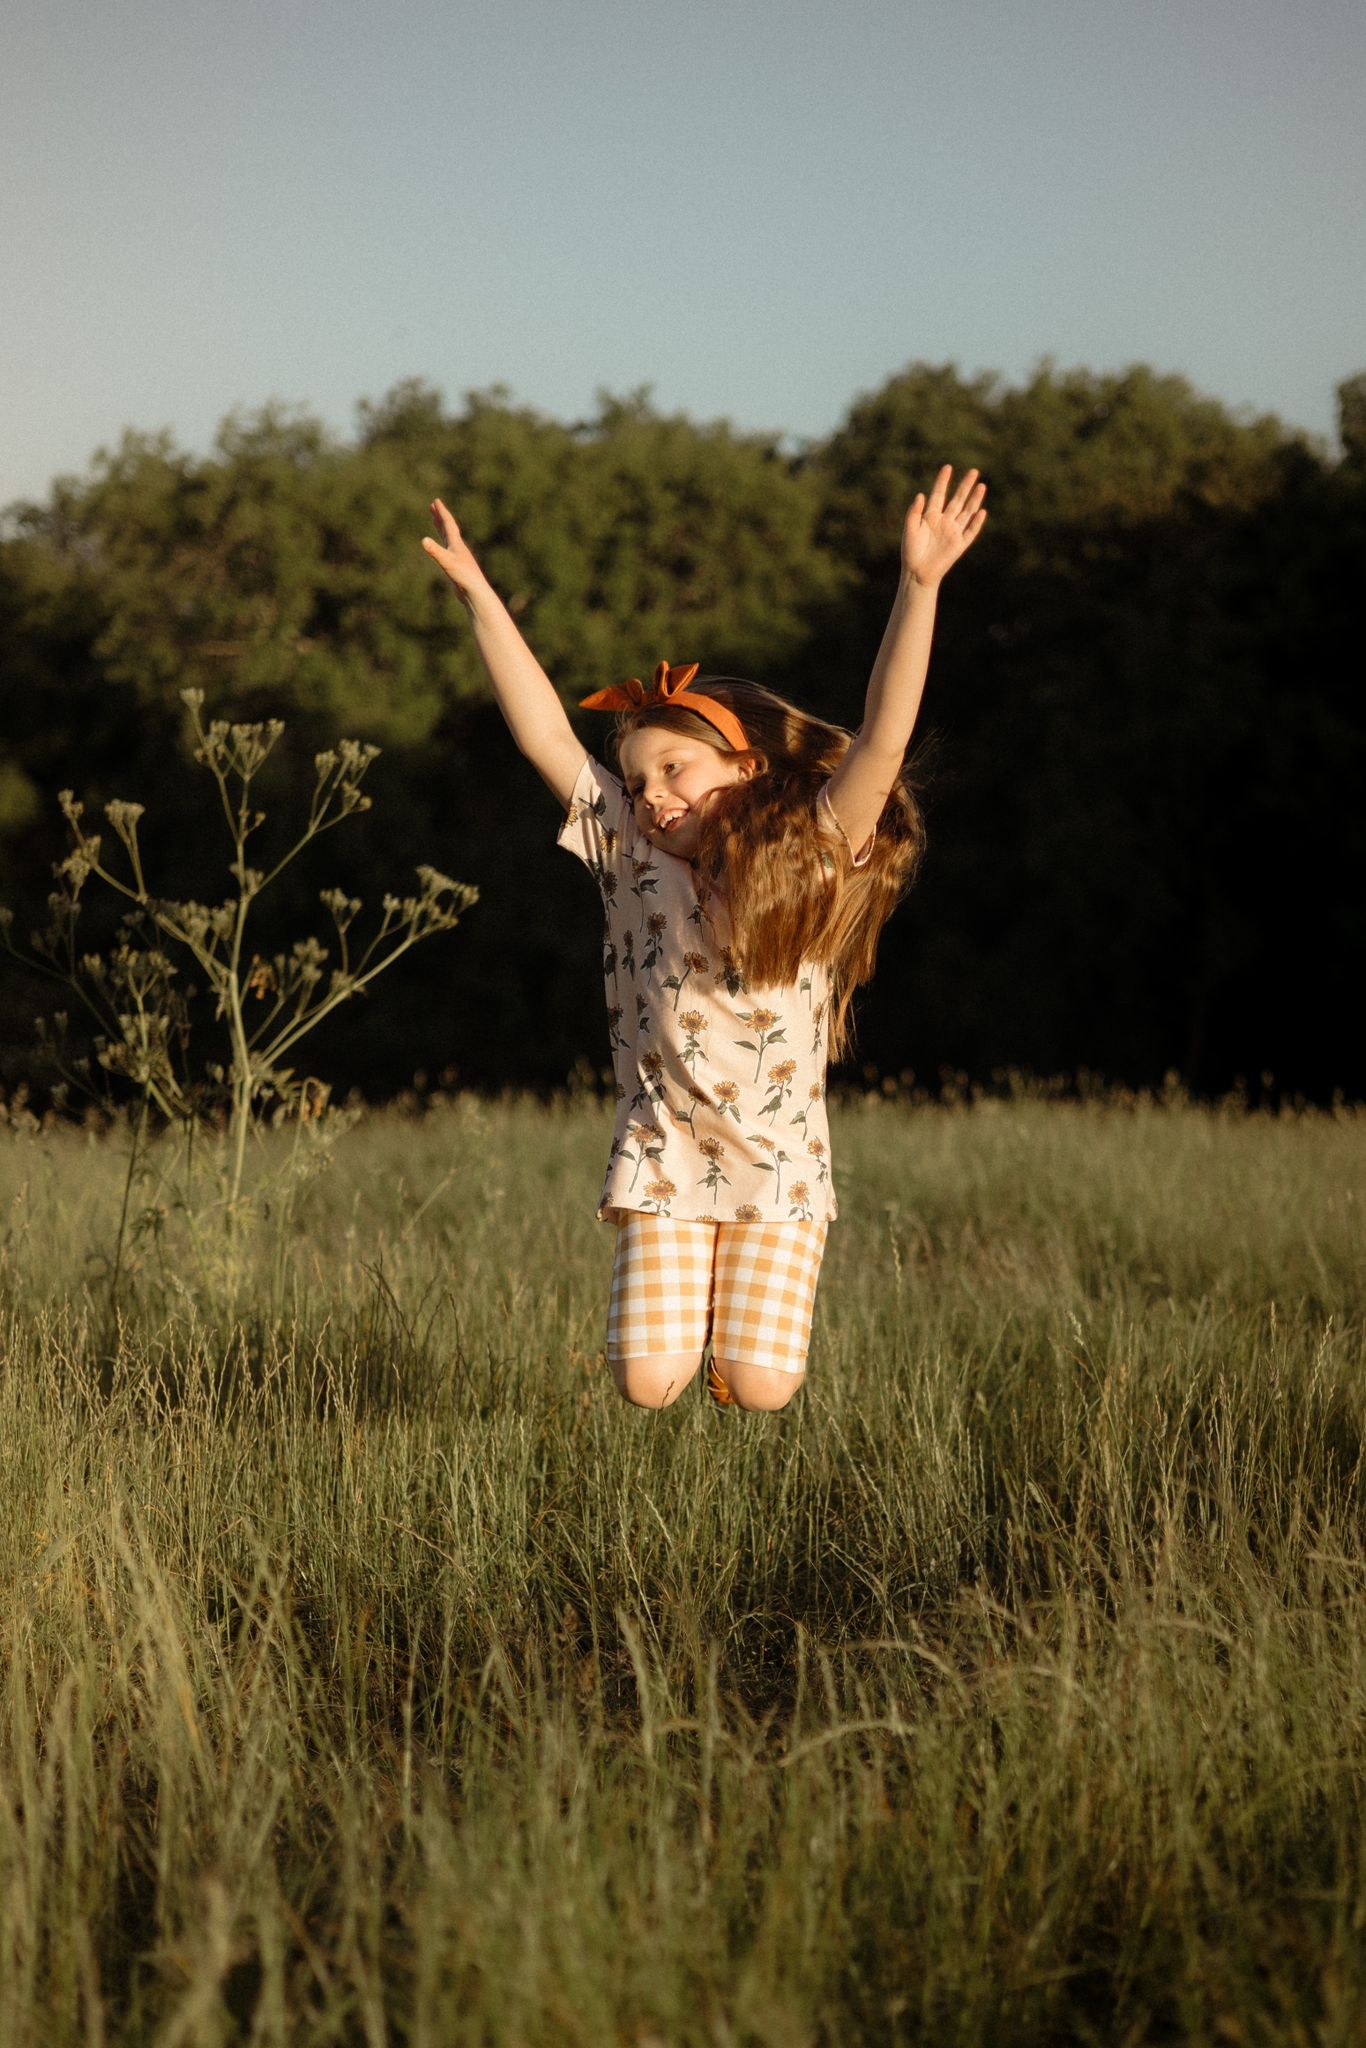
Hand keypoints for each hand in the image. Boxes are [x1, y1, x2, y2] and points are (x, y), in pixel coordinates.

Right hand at [422, 498, 488, 599]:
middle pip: (448, 528)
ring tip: (435, 521)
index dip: (441, 512)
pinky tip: (442, 545)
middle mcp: (458, 547)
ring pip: (448, 538)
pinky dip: (443, 543)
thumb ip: (435, 551)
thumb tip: (424, 540)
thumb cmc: (463, 577)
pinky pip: (448, 549)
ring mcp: (458, 556)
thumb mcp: (446, 562)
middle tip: (433, 507)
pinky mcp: (457, 565)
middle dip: (440, 517)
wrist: (475, 592)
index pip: (448, 524)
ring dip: (441, 528)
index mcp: (456, 544)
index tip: (436, 501)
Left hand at [902, 466, 987, 587]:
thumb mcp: (909, 529)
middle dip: (965, 486)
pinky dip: (976, 523)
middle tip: (974, 471)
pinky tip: (982, 511)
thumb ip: (914, 512)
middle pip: (957, 500)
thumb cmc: (911, 551)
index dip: (943, 481)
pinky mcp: (959, 544)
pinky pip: (970, 532)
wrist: (917, 573)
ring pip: (967, 512)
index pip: (939, 494)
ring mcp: (953, 532)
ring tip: (981, 486)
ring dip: (974, 500)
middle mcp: (944, 521)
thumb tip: (921, 495)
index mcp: (931, 516)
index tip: (948, 467)